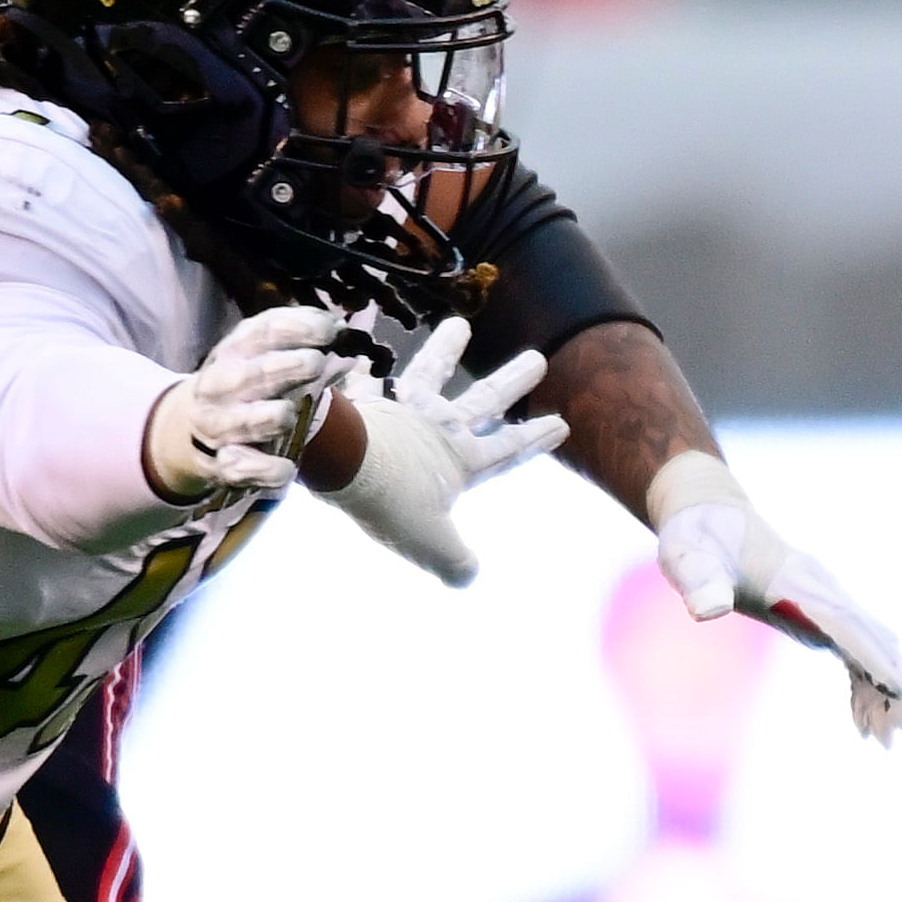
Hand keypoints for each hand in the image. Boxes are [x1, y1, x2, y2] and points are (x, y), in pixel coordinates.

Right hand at [143, 306, 342, 503]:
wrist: (197, 426)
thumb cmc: (250, 386)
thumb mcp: (271, 358)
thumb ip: (308, 348)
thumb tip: (346, 335)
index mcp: (235, 351)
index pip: (262, 333)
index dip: (297, 328)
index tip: (331, 329)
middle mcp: (220, 385)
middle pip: (250, 375)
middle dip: (285, 367)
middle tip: (316, 363)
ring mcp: (218, 425)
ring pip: (244, 422)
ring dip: (271, 417)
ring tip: (287, 415)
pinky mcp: (222, 463)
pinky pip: (240, 468)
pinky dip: (266, 469)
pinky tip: (287, 468)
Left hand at [316, 320, 562, 587]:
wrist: (339, 459)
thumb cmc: (388, 501)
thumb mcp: (428, 541)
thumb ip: (453, 561)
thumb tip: (468, 576)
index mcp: (460, 460)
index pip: (508, 447)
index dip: (535, 437)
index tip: (562, 422)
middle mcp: (439, 426)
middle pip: (485, 399)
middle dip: (513, 381)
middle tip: (537, 358)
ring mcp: (404, 407)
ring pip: (431, 370)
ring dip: (445, 348)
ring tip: (458, 325)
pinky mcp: (368, 397)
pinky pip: (367, 379)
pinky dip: (362, 370)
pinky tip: (357, 356)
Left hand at [649, 450, 901, 741]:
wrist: (708, 512)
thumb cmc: (696, 537)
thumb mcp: (688, 558)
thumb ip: (700, 582)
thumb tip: (708, 611)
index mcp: (800, 583)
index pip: (848, 625)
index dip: (875, 660)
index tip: (899, 693)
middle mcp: (823, 591)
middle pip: (876, 640)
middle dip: (895, 687)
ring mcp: (825, 600)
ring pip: (873, 647)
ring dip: (883, 691)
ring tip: (883, 740)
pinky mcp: (818, 611)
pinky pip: (854, 649)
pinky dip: (863, 683)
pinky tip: (860, 717)